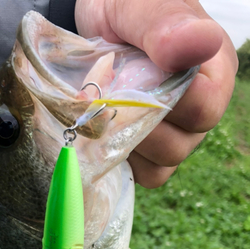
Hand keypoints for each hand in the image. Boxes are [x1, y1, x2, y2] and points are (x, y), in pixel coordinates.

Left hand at [75, 0, 237, 187]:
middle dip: (139, 124)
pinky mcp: (153, 153)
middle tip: (109, 96)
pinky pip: (147, 174)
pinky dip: (125, 159)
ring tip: (106, 110)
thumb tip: (200, 44)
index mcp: (213, 71)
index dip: (166, 103)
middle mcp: (200, 108)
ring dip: (127, 142)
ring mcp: (178, 134)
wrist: (92, 29)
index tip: (130, 79)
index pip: (204, 107)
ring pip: (163, 162)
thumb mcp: (138, 8)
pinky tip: (108, 133)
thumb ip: (165, 26)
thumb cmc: (123, 11)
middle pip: (182, 143)